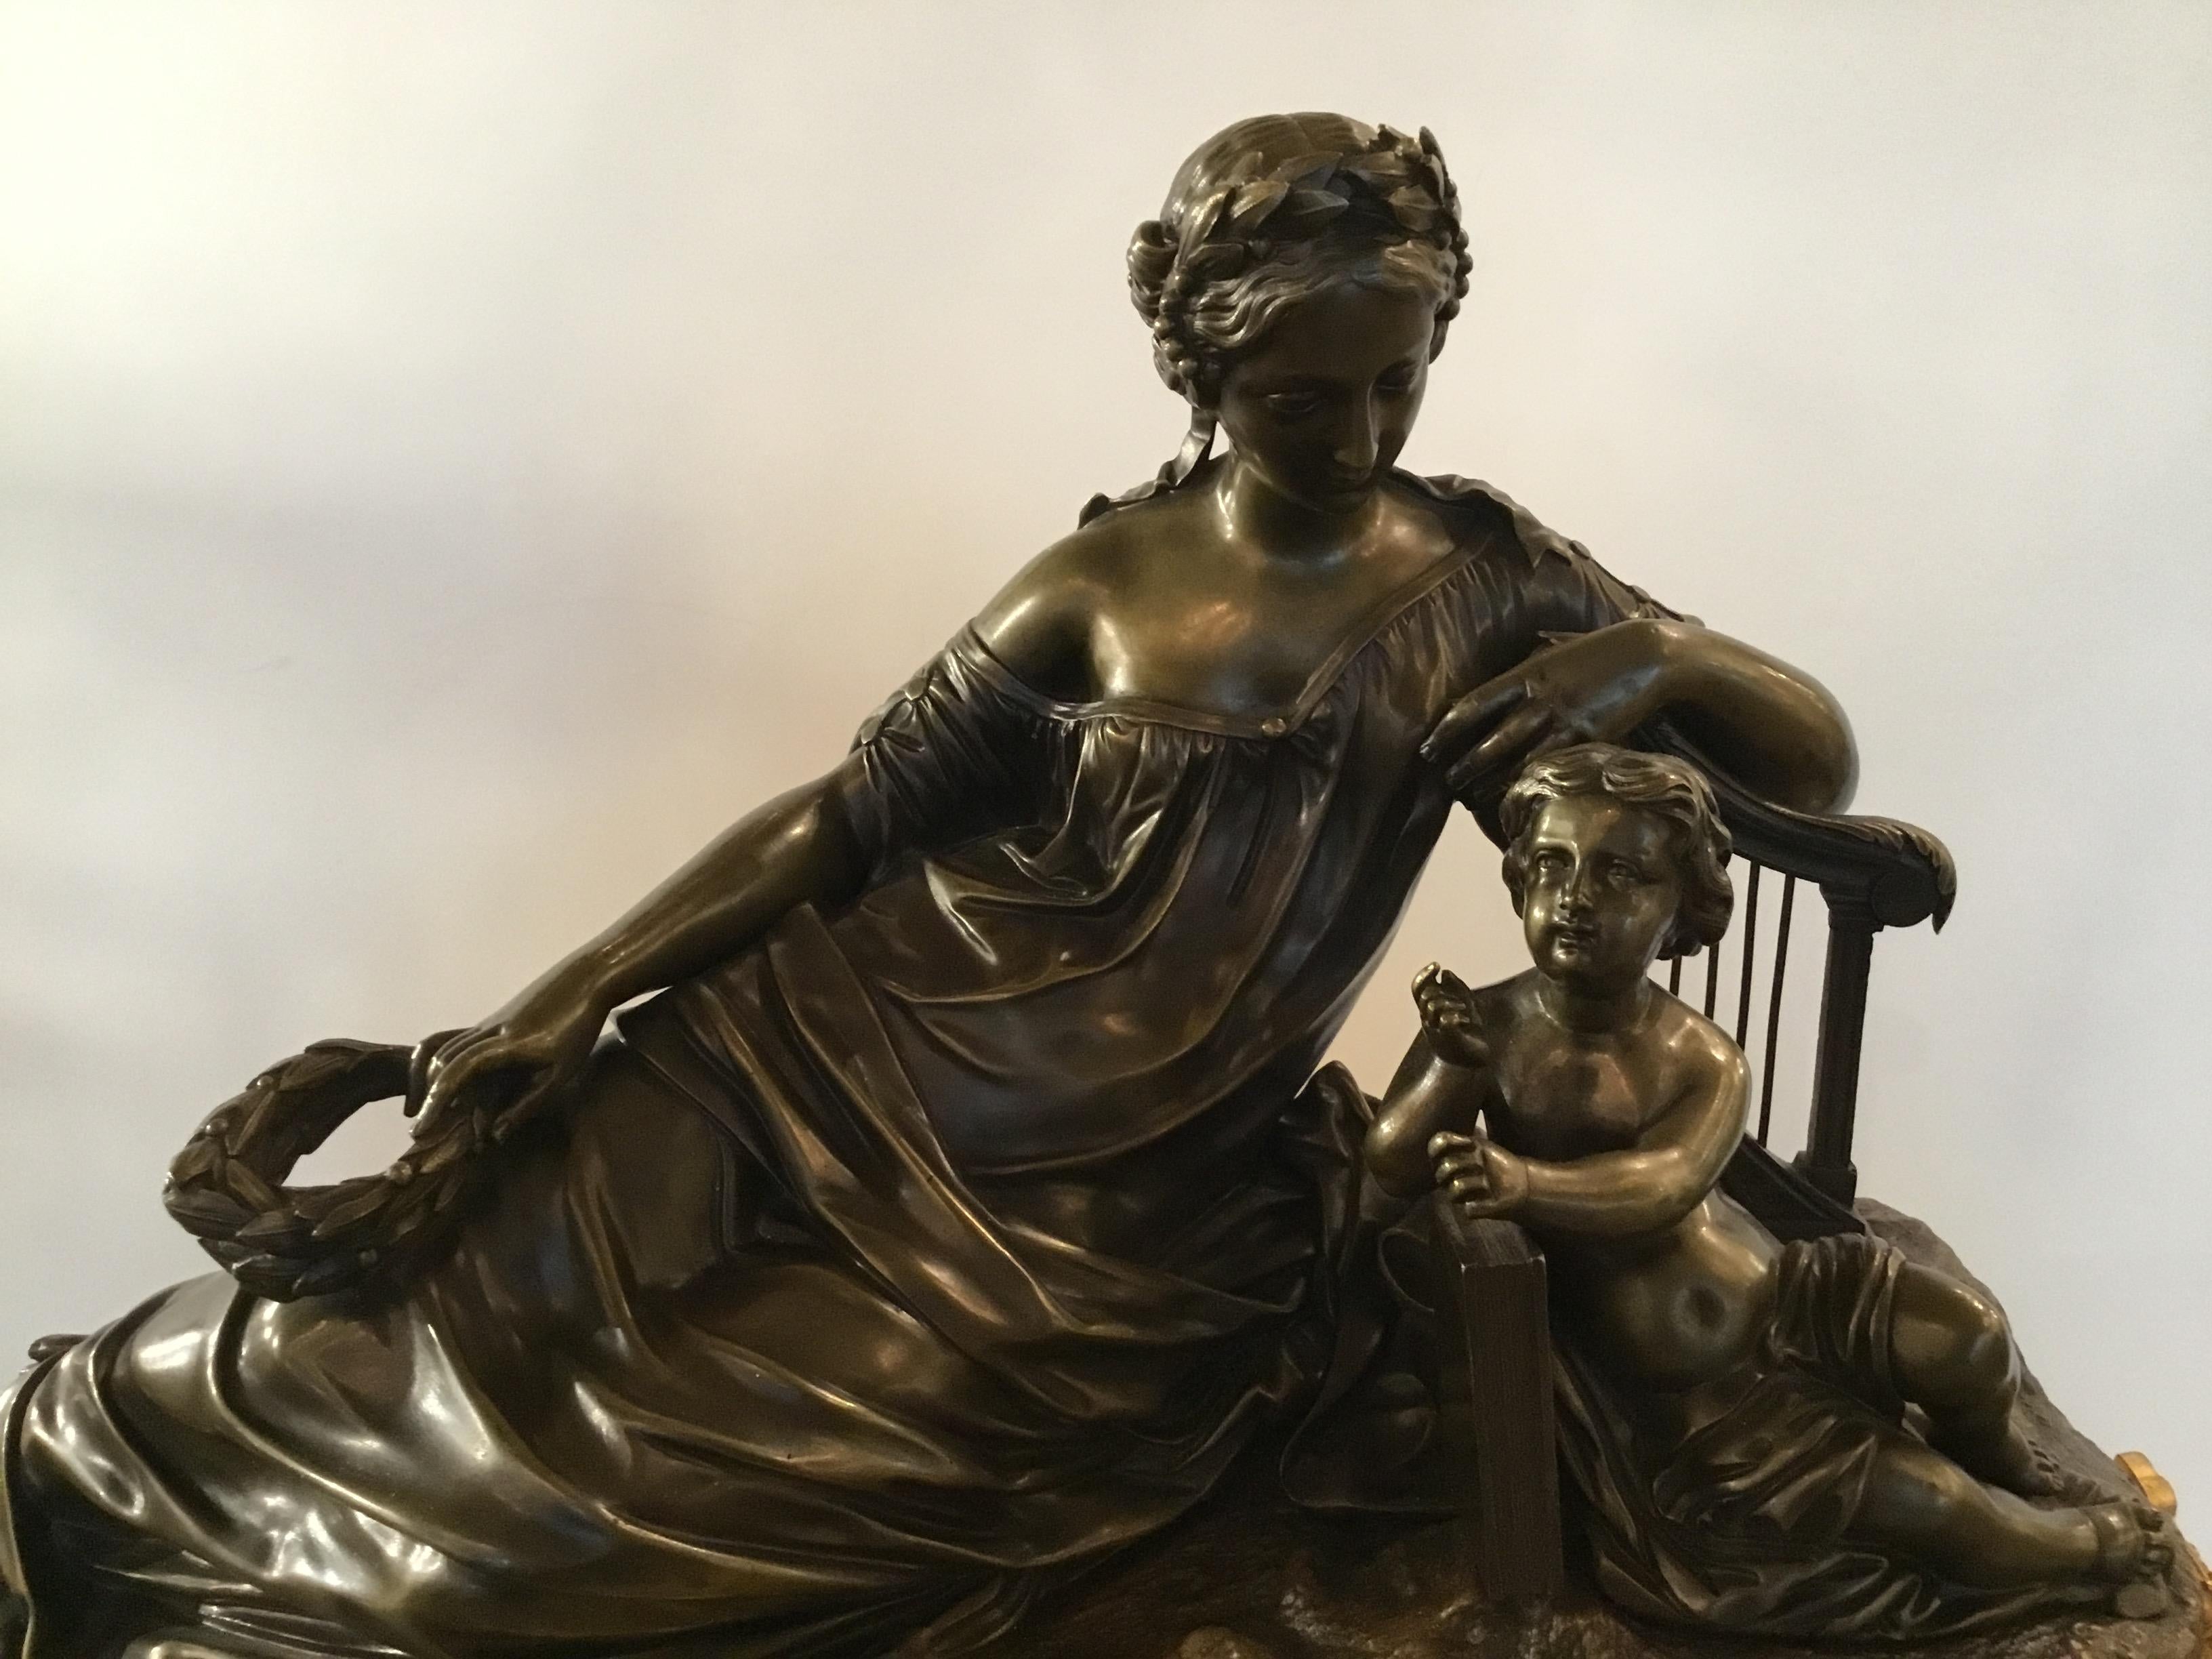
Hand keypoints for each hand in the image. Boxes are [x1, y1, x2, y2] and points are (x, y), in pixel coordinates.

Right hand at [408, 968, 606, 1146]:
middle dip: (427, 1097)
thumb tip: (497, 1134)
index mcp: (506, 1044)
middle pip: (441, 1061)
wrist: (585, 977)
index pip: (457, 1074)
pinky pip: (456, 1041)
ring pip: (445, 1048)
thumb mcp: (561, 1073)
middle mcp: (488, 1030)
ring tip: (432, 1111)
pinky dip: (444, 1064)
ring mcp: (488, 1022)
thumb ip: (528, 1104)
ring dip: (433, 1080)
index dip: (436, 1103)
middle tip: (420, 1129)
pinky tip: (452, 1085)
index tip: (420, 1130)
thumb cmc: (578, 1027)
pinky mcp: (492, 1019)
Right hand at [1413, 963, 1489, 1069]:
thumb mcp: (1467, 1006)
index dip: (1423, 974)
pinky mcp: (1447, 1039)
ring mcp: (1436, 1031)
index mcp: (1430, 1012)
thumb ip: (1457, 988)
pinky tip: (1465, 1022)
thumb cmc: (1469, 1036)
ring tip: (1465, 1014)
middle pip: (1426, 995)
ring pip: (1433, 1005)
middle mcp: (1428, 1021)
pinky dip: (1456, 1017)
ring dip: (1452, 1003)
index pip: (1417, 989)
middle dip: (1443, 991)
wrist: (1473, 1064)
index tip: (1437, 965)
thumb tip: (1445, 972)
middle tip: (1460, 1002)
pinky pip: (1446, 1020)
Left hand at [1421, 619, 1675, 801]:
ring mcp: (1565, 721)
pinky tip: (1515, 797)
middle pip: (1489, 741)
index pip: (1474, 704)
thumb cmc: (1596, 653)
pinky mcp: (1589, 740)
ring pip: (1516, 761)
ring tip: (1469, 798)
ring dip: (1488, 783)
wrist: (1647, 655)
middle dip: (1462, 766)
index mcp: (1525, 674)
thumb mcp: (1551, 653)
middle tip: (1444, 783)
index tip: (1427, 749)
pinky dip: (1529, 785)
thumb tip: (1493, 688)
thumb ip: (1522, 671)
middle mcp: (1540, 699)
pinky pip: (1552, 768)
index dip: (1446, 730)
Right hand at [1430, 1131, 1529, 1221]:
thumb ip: (1465, 1138)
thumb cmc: (1498, 1160)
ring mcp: (1458, 1195)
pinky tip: (1489, 1198)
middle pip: (1443, 1168)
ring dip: (1474, 1181)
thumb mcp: (1481, 1144)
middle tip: (1481, 1163)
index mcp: (1449, 1158)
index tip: (1469, 1143)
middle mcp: (1450, 1176)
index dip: (1445, 1144)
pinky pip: (1467, 1208)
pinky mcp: (1469, 1210)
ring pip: (1454, 1187)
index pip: (1435, 1147)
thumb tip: (1459, 1137)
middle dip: (1465, 1163)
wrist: (1519, 1182)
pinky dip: (1479, 1203)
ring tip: (1487, 1182)